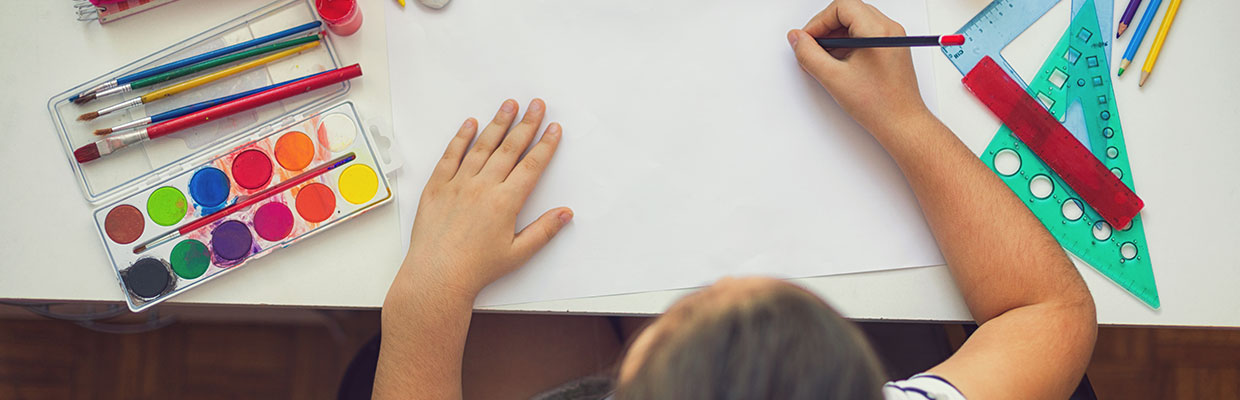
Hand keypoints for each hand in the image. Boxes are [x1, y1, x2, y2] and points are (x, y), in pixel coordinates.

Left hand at [404, 98, 570, 297]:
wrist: (437, 275)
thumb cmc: (476, 269)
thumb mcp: (518, 254)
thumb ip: (543, 230)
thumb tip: (565, 213)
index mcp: (505, 203)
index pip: (531, 166)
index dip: (545, 145)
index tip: (553, 128)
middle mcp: (483, 187)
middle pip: (509, 149)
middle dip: (526, 124)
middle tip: (536, 105)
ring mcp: (458, 184)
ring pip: (482, 146)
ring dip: (498, 124)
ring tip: (509, 105)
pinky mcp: (437, 187)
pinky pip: (450, 156)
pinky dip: (461, 138)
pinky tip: (470, 124)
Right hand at [786, 0, 929, 136]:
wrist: (902, 123)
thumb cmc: (879, 104)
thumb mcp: (834, 78)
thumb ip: (809, 54)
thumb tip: (797, 39)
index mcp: (877, 31)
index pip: (842, 6)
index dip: (819, 21)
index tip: (808, 38)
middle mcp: (889, 29)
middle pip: (849, 11)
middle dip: (826, 27)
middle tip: (812, 47)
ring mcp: (892, 38)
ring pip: (856, 22)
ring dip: (836, 36)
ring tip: (824, 58)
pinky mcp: (891, 48)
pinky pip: (865, 34)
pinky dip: (848, 43)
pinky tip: (838, 63)